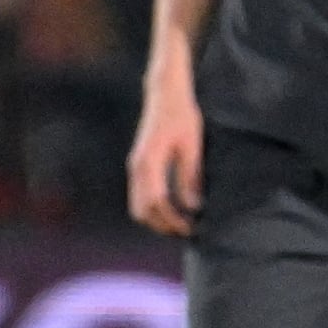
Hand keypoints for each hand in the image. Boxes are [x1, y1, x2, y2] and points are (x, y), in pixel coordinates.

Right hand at [126, 60, 204, 237]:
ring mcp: (135, 167)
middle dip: (163, 225)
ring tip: (181, 225)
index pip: (157, 202)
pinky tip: (173, 210)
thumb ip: (190, 176)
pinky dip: (153, 209)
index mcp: (149, 162)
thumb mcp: (192, 145)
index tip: (191, 228)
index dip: (173, 220)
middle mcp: (137, 167)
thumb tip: (193, 207)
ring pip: (138, 206)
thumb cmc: (182, 116)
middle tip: (187, 232)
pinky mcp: (138, 166)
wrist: (165, 95)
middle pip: (142, 210)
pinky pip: (140, 196)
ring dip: (156, 220)